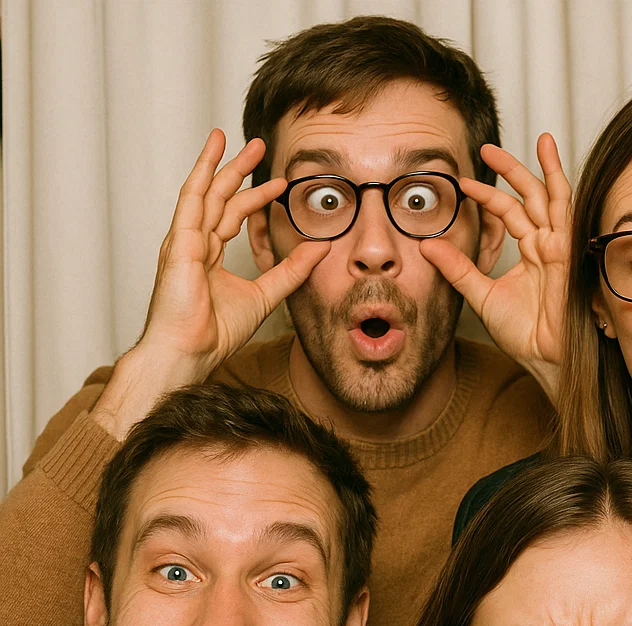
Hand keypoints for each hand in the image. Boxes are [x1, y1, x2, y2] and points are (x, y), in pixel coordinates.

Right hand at [91, 129, 329, 438]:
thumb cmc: (215, 332)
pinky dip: (203, 173)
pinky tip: (213, 152)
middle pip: (219, 198)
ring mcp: (185, 241)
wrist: (189, 352)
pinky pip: (192, 200)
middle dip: (239, 171)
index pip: (233, 217)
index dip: (256, 199)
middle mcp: (195, 244)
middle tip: (260, 147)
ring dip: (220, 163)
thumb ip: (292, 270)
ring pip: (205, 192)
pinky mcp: (180, 241)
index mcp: (210, 257)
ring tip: (234, 138)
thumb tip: (321, 247)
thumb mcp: (266, 294)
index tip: (280, 185)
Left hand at [420, 134, 570, 400]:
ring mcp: (560, 245)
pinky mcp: (569, 247)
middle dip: (510, 171)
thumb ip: (457, 270)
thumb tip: (428, 245)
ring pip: (550, 195)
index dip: (487, 196)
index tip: (463, 184)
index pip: (508, 215)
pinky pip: (563, 205)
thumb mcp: (482, 295)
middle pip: (529, 198)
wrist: (548, 357)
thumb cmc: (526, 335)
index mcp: (531, 254)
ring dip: (538, 166)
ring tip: (536, 137)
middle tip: (486, 149)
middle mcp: (547, 245)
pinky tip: (549, 153)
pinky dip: (556, 178)